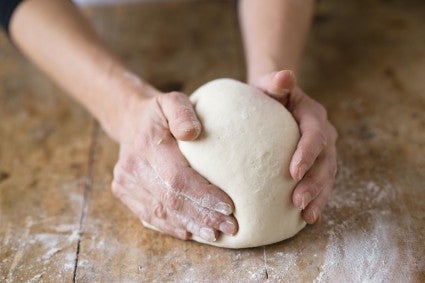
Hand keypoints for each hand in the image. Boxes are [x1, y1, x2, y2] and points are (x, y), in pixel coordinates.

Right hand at [111, 87, 237, 240]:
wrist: (129, 120)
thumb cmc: (159, 112)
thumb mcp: (172, 100)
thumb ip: (183, 112)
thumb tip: (192, 132)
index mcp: (147, 144)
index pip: (178, 178)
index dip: (203, 196)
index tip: (228, 207)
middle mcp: (132, 166)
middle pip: (171, 200)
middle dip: (202, 217)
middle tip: (230, 226)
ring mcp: (124, 181)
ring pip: (160, 212)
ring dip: (190, 225)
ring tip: (215, 234)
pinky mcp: (122, 191)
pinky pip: (148, 215)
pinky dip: (171, 226)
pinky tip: (190, 232)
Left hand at [253, 70, 337, 223]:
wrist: (275, 101)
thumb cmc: (267, 95)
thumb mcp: (269, 85)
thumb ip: (275, 81)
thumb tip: (284, 76)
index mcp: (313, 115)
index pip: (315, 135)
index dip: (307, 154)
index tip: (293, 172)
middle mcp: (324, 134)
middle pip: (325, 161)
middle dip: (313, 183)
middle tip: (297, 201)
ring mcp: (324, 152)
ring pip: (327, 176)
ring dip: (318, 196)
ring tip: (307, 216)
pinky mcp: (318, 165)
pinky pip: (322, 183)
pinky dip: (317, 199)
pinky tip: (307, 217)